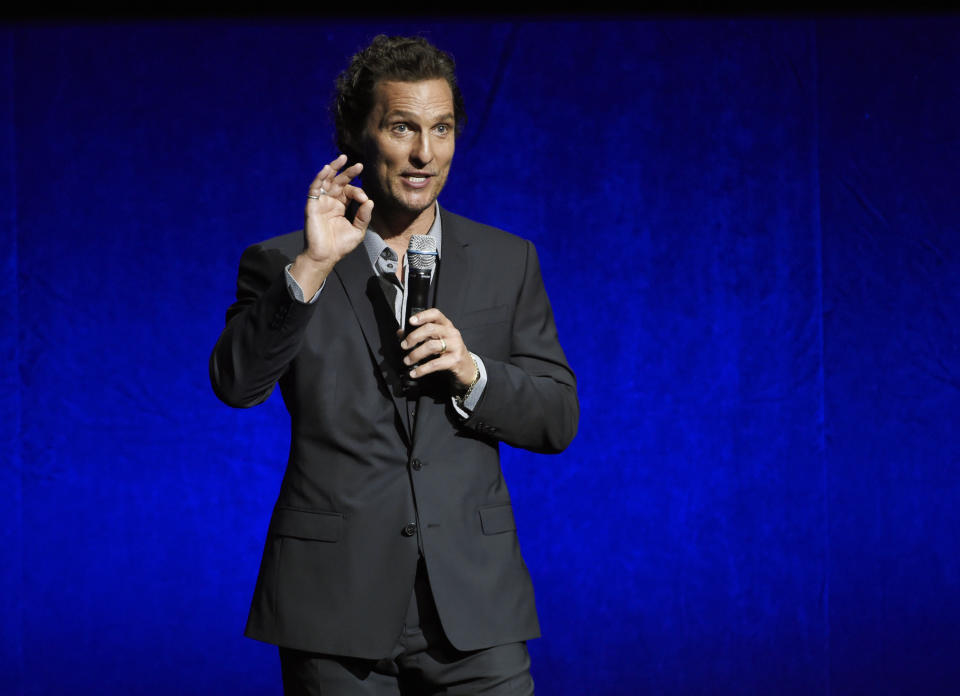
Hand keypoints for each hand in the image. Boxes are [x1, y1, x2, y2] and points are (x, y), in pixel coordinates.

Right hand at [289, 155, 373, 294]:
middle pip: (339, 182)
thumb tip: (370, 201)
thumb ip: (364, 216)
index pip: (350, 192)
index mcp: (341, 206)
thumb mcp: (358, 230)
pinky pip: (315, 188)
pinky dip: (320, 178)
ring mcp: (321, 202)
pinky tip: (326, 169)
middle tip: (359, 165)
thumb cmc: (340, 245)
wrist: (325, 256)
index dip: (358, 192)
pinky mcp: (312, 205)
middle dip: (349, 172)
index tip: (364, 199)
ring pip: (326, 181)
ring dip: (333, 169)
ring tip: (342, 159)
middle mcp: (331, 202)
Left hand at [399, 308, 477, 390]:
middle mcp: (452, 333)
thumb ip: (420, 335)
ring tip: (407, 360)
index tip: (410, 321)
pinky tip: (414, 372)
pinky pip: (435, 364)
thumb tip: (401, 333)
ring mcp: (455, 346)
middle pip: (430, 329)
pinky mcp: (455, 360)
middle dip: (413, 337)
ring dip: (415, 354)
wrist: (466, 367)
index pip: (435, 314)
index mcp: (446, 325)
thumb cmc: (449, 351)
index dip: (422, 316)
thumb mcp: (437, 340)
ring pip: (431, 346)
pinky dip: (421, 369)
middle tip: (404, 346)